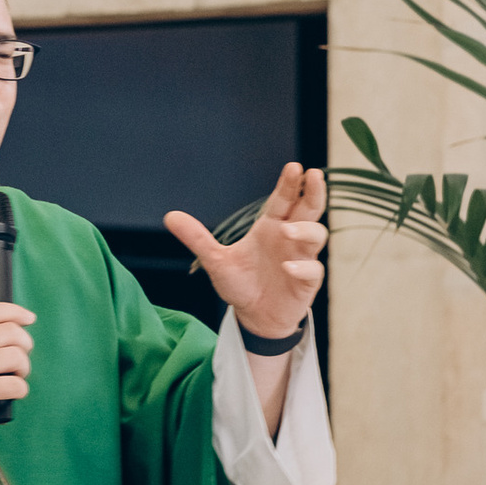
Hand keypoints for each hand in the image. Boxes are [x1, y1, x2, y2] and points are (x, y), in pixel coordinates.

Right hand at [0, 302, 32, 447]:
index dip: (16, 312)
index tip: (28, 318)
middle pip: (11, 332)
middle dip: (25, 343)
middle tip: (21, 356)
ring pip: (16, 356)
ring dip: (23, 367)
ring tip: (15, 376)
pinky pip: (14, 385)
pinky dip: (20, 389)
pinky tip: (12, 393)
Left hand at [165, 162, 325, 344]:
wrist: (254, 317)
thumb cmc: (241, 283)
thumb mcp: (216, 260)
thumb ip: (197, 238)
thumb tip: (169, 216)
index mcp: (271, 226)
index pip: (284, 199)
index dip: (290, 184)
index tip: (294, 167)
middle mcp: (290, 238)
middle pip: (309, 209)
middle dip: (314, 192)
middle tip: (315, 175)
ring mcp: (301, 258)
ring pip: (316, 236)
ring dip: (306, 230)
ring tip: (287, 230)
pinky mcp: (306, 283)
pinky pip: (312, 271)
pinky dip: (303, 268)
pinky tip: (288, 267)